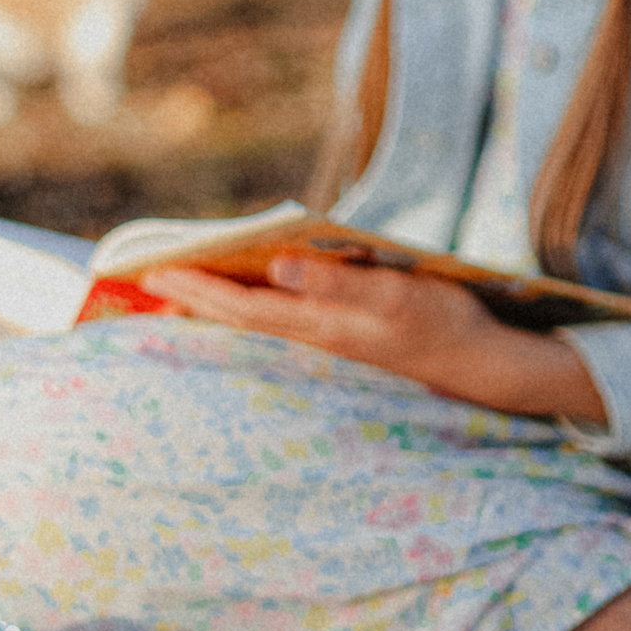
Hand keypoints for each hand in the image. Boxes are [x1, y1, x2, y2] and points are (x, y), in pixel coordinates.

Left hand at [137, 256, 607, 423]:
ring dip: (219, 306)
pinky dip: (253, 308)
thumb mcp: (397, 294)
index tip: (152, 271)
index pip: (243, 305)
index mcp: (321, 324)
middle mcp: (317, 337)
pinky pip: (283, 323)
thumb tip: (277, 266)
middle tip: (146, 276)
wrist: (484, 364)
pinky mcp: (346, 338)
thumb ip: (338, 281)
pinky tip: (247, 298)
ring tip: (180, 289)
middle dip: (195, 297)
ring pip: (259, 322)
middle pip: (242, 317)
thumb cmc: (444, 319)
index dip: (198, 288)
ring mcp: (331, 341)